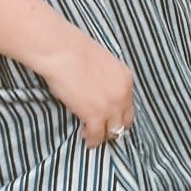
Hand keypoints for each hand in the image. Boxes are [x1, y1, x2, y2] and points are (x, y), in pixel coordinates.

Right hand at [35, 28, 134, 149]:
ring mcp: (110, 107)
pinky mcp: (95, 116)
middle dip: (115, 126)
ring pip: (113, 131)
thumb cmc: (74, 51)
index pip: (128, 104)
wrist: (61, 51)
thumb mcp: (102, 63)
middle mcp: (123, 94)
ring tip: (93, 135)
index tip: (110, 116)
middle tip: (104, 129)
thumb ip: (107, 79)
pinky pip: (97, 135)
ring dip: (104, 135)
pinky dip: (92, 140)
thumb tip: (97, 90)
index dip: (119, 112)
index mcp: (126, 78)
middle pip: (125, 120)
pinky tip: (86, 138)